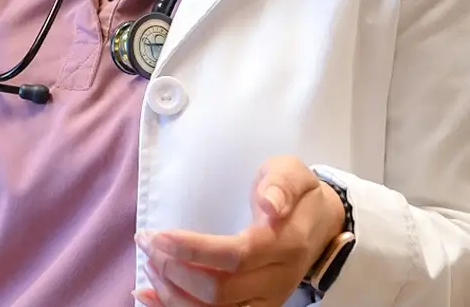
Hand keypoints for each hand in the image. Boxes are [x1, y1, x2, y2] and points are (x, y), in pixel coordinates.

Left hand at [133, 156, 345, 305]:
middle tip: (147, 243)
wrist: (322, 226)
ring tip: (149, 265)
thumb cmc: (298, 195)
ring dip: (172, 294)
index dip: (192, 250)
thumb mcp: (294, 174)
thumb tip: (269, 204)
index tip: (158, 235)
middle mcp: (276, 279)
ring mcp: (266, 300)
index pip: (235, 255)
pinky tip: (148, 296)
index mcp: (284, 243)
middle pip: (219, 291)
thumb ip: (281, 184)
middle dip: (173, 271)